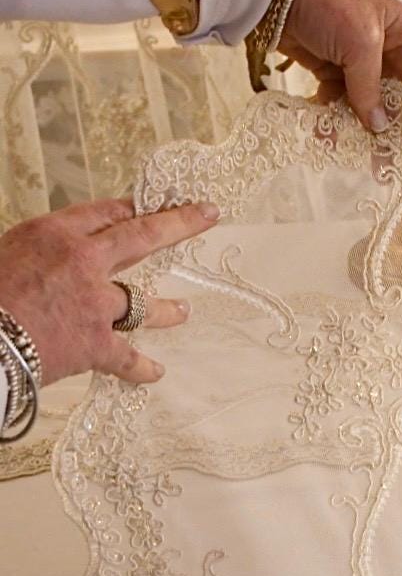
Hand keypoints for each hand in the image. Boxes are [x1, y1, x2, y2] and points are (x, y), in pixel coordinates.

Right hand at [0, 197, 219, 387]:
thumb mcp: (7, 252)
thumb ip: (41, 252)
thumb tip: (51, 259)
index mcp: (55, 234)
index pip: (106, 213)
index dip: (136, 207)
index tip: (157, 202)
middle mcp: (83, 262)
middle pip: (142, 236)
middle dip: (179, 223)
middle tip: (208, 215)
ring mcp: (94, 304)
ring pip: (145, 302)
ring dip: (168, 309)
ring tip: (184, 311)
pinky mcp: (95, 344)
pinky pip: (129, 358)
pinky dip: (143, 368)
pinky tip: (157, 372)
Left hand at [278, 0, 401, 154]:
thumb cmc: (328, 1)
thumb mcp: (359, 41)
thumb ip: (369, 88)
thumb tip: (378, 128)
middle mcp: (392, 53)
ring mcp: (363, 66)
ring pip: (379, 110)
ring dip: (377, 135)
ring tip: (384, 165)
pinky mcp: (335, 75)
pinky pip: (345, 108)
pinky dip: (339, 123)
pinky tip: (333, 140)